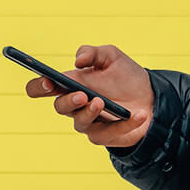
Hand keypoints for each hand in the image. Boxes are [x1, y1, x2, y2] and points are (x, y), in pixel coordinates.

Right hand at [22, 43, 153, 148]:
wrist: (150, 96)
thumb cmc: (125, 76)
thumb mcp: (111, 56)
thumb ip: (92, 53)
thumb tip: (78, 61)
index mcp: (70, 84)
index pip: (42, 87)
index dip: (39, 86)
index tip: (48, 82)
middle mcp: (75, 105)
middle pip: (60, 107)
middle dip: (69, 101)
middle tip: (82, 95)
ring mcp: (89, 122)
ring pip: (80, 123)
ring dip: (89, 113)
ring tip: (101, 102)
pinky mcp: (105, 136)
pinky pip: (110, 133)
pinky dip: (125, 124)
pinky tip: (138, 114)